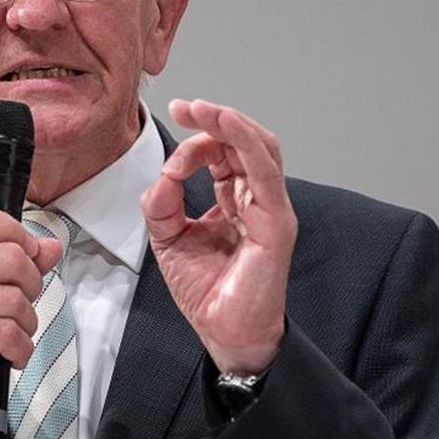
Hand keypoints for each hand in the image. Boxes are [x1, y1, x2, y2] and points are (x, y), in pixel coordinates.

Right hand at [0, 202, 62, 438]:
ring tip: (10, 335)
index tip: (28, 254)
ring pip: (15, 298)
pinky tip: (9, 354)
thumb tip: (51, 247)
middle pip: (11, 257)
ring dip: (26, 324)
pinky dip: (20, 348)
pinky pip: (8, 331)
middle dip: (31, 287)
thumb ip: (11, 261)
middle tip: (19, 307)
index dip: (13, 231)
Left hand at [141, 98, 297, 374]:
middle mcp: (256, 198)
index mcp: (235, 199)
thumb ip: (162, 203)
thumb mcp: (168, 238)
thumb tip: (164, 173)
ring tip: (201, 109)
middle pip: (244, 141)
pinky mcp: (276, 222)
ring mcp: (270, 208)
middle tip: (184, 106)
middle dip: (214, 118)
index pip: (223, 153)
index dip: (196, 140)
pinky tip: (226, 124)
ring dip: (229, 122)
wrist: (224, 333)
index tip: (168, 149)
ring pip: (259, 147)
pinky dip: (245, 142)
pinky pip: (265, 172)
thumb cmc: (207, 290)